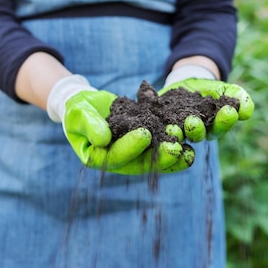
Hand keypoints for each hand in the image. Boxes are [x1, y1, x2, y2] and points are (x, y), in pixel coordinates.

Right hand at [49, 76, 193, 173]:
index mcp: (97, 159)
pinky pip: (160, 149)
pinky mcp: (144, 145)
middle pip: (140, 163)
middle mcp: (117, 161)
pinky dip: (175, 148)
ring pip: (155, 159)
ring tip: (189, 151)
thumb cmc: (77, 110)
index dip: (131, 146)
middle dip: (159, 156)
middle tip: (176, 148)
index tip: (145, 133)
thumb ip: (90, 125)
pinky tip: (191, 145)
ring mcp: (132, 155)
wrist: (86, 105)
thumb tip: (102, 138)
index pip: (116, 155)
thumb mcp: (78, 114)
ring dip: (172, 156)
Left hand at [158, 78, 253, 141]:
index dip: (224, 121)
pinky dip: (151, 124)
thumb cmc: (212, 90)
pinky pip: (154, 126)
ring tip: (172, 125)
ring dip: (173, 132)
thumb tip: (247, 110)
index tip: (229, 111)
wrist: (188, 82)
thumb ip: (238, 98)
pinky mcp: (156, 122)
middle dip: (195, 129)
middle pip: (195, 136)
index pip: (220, 128)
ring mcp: (174, 129)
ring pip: (174, 135)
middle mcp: (193, 134)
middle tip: (193, 121)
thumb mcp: (227, 90)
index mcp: (212, 129)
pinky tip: (151, 119)